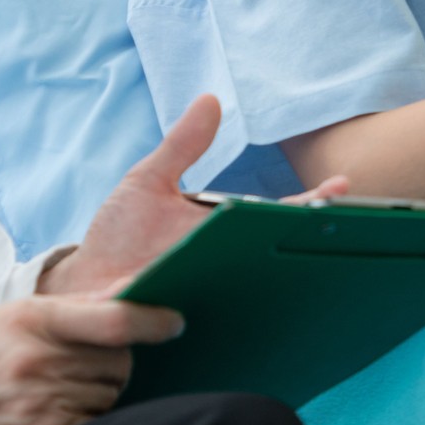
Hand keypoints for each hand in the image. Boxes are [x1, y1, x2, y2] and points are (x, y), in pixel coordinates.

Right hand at [0, 293, 184, 424]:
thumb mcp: (17, 318)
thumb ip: (75, 308)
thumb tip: (134, 294)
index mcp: (35, 321)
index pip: (113, 319)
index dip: (151, 321)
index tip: (174, 322)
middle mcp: (41, 362)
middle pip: (119, 363)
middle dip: (113, 366)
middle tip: (82, 371)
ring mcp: (44, 406)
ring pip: (111, 398)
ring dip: (100, 398)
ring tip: (61, 397)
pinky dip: (92, 424)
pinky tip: (66, 420)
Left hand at [43, 94, 347, 295]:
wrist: (82, 285)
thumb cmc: (119, 236)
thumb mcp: (149, 182)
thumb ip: (182, 146)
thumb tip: (211, 99)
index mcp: (219, 232)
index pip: (273, 217)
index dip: (309, 204)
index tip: (342, 186)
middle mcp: (221, 266)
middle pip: (274, 251)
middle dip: (308, 238)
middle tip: (339, 220)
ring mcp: (203, 296)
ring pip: (252, 288)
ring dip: (277, 274)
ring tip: (306, 255)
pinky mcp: (173, 325)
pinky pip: (206, 320)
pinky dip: (227, 309)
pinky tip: (241, 294)